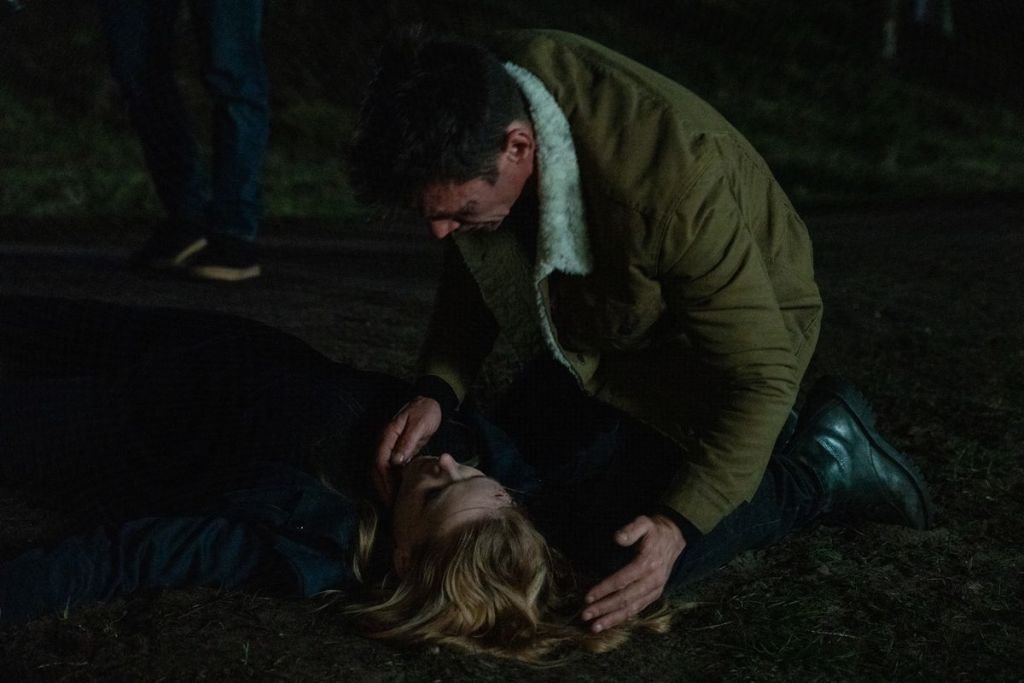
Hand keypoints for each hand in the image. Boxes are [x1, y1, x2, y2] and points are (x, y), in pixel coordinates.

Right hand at [372, 396, 441, 503]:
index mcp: (388, 435)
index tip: (391, 497)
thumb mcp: (419, 424)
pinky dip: (394, 480)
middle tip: (391, 507)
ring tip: (394, 503)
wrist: (431, 399)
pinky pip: (392, 467)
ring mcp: (391, 445)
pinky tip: (401, 491)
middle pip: (378, 469)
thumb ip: (407, 441)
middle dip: (383, 488)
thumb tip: (396, 460)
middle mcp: (386, 442)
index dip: (384, 481)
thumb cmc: (426, 411)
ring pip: (384, 470)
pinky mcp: (399, 448)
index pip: (381, 463)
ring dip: (387, 486)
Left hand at [581, 514, 685, 631]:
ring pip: (632, 609)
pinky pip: (639, 609)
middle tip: (585, 615)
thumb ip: (631, 529)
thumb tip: (617, 537)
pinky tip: (610, 622)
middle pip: (625, 598)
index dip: (604, 589)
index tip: (588, 597)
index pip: (622, 580)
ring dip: (612, 619)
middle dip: (604, 608)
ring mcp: (655, 590)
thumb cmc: (654, 530)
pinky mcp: (655, 594)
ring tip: (595, 627)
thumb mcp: (644, 523)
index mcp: (648, 563)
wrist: (675, 538)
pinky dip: (623, 618)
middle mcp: (653, 580)